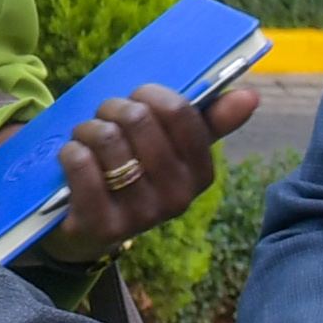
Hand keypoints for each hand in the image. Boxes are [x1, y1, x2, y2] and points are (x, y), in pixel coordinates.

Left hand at [38, 84, 257, 258]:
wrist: (89, 228)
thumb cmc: (133, 171)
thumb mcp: (170, 147)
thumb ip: (208, 120)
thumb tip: (251, 96)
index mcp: (200, 174)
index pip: (179, 111)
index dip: (150, 94)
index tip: (137, 98)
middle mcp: (177, 199)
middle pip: (139, 119)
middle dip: (113, 108)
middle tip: (105, 119)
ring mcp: (141, 216)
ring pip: (108, 138)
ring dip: (87, 129)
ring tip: (86, 139)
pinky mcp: (103, 226)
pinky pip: (83, 164)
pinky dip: (71, 152)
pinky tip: (73, 159)